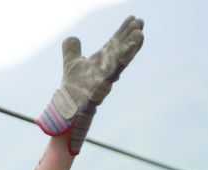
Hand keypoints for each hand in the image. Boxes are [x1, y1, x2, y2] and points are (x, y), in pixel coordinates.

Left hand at [37, 16, 144, 155]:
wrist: (66, 112)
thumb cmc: (73, 91)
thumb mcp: (72, 66)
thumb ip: (72, 51)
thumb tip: (72, 38)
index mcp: (101, 64)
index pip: (114, 45)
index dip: (123, 32)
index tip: (133, 19)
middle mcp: (105, 72)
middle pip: (120, 53)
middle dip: (130, 39)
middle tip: (140, 23)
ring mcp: (102, 83)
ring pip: (118, 65)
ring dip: (129, 51)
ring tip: (140, 35)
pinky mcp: (96, 94)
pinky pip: (106, 81)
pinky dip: (113, 72)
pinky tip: (121, 59)